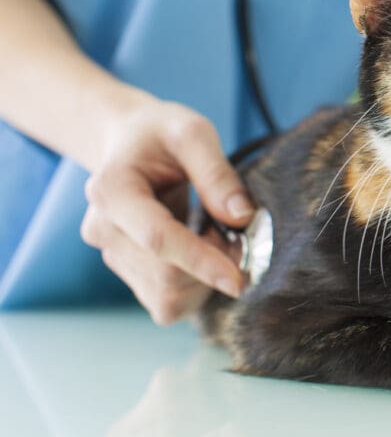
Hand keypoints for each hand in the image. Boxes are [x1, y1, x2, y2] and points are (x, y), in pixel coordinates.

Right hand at [80, 98, 251, 324]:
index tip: (239, 278)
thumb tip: (241, 217)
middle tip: (241, 236)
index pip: (157, 239)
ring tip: (218, 238)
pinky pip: (165, 303)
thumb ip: (216, 172)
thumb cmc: (161, 134)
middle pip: (165, 275)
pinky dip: (195, 290)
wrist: (128, 143)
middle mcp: (103, 230)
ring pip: (167, 296)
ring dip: (206, 280)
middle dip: (213, 267)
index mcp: (112, 191)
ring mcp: (112, 255)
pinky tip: (204, 257)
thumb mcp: (192, 132)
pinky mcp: (127, 273)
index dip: (201, 261)